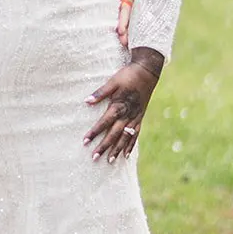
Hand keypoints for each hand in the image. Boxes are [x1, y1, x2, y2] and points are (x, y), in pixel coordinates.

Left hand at [83, 48, 163, 162]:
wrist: (147, 73)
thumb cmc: (127, 76)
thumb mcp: (112, 82)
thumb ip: (100, 93)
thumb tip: (86, 101)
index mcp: (119, 106)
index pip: (104, 123)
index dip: (94, 132)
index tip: (85, 141)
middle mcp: (127, 115)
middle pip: (114, 134)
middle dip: (104, 146)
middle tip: (94, 157)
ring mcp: (135, 118)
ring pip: (125, 137)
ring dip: (117, 149)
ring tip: (109, 160)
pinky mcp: (140, 118)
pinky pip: (135, 135)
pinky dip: (130, 145)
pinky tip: (126, 155)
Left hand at [109, 0, 133, 47]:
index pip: (127, 8)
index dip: (124, 20)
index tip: (120, 32)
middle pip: (129, 17)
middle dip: (126, 29)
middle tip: (123, 42)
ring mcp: (128, 2)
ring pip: (128, 17)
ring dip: (126, 29)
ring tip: (124, 43)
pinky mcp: (124, 2)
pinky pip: (125, 14)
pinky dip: (124, 25)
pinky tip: (122, 38)